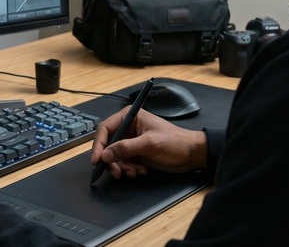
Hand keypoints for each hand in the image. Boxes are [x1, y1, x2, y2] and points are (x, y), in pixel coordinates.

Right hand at [90, 107, 206, 178]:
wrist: (191, 155)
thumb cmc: (174, 142)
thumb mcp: (149, 144)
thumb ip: (126, 148)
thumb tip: (105, 155)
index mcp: (129, 116)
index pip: (105, 128)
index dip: (99, 144)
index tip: (97, 159)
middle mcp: (127, 128)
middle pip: (108, 145)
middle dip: (111, 160)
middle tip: (117, 172)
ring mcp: (131, 141)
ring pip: (114, 156)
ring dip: (122, 167)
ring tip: (134, 172)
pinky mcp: (135, 153)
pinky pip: (123, 163)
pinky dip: (129, 169)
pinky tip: (140, 171)